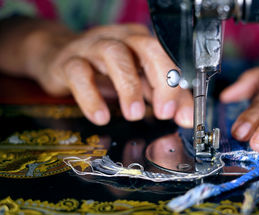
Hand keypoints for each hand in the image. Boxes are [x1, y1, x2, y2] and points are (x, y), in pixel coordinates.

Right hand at [27, 23, 192, 126]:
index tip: (180, 114)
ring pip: (115, 55)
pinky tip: (101, 116)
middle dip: (160, 80)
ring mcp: (93, 47)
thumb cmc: (106, 71)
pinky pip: (79, 73)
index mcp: (143, 43)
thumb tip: (187, 117)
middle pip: (148, 48)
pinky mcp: (69, 61)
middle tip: (163, 112)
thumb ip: (165, 98)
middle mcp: (121, 40)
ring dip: (128, 86)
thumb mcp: (140, 82)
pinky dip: (91, 97)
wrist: (59, 58)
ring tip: (134, 114)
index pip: (168, 58)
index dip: (177, 84)